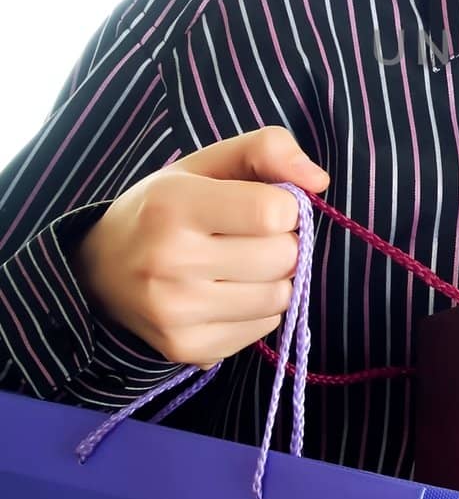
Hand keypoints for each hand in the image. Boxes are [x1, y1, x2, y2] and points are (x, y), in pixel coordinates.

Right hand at [70, 126, 329, 369]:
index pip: (273, 212)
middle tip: (251, 236)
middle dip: (282, 242)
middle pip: (283, 257)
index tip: (264, 204)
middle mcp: (169, 263)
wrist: (99, 271)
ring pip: (280, 297)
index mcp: (173, 206)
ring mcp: (176, 313)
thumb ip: (266, 150)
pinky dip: (259, 309)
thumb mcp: (205, 163)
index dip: (284, 205)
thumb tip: (318, 180)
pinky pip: (263, 328)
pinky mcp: (186, 349)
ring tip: (241, 263)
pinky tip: (228, 292)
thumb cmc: (164, 208)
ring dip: (275, 278)